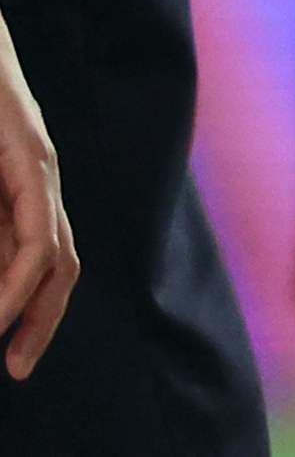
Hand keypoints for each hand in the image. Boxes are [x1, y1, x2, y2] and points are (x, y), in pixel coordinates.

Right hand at [0, 0, 72, 378]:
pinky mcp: (28, 154)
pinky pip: (34, 230)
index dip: (36, 312)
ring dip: (30, 308)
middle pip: (60, 265)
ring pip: (52, 253)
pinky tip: (0, 310)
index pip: (46, 262)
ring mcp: (36, 165)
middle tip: (20, 368)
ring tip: (8, 348)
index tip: (14, 356)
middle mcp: (38, 179)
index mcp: (21, 187)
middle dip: (43, 322)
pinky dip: (19, 278)